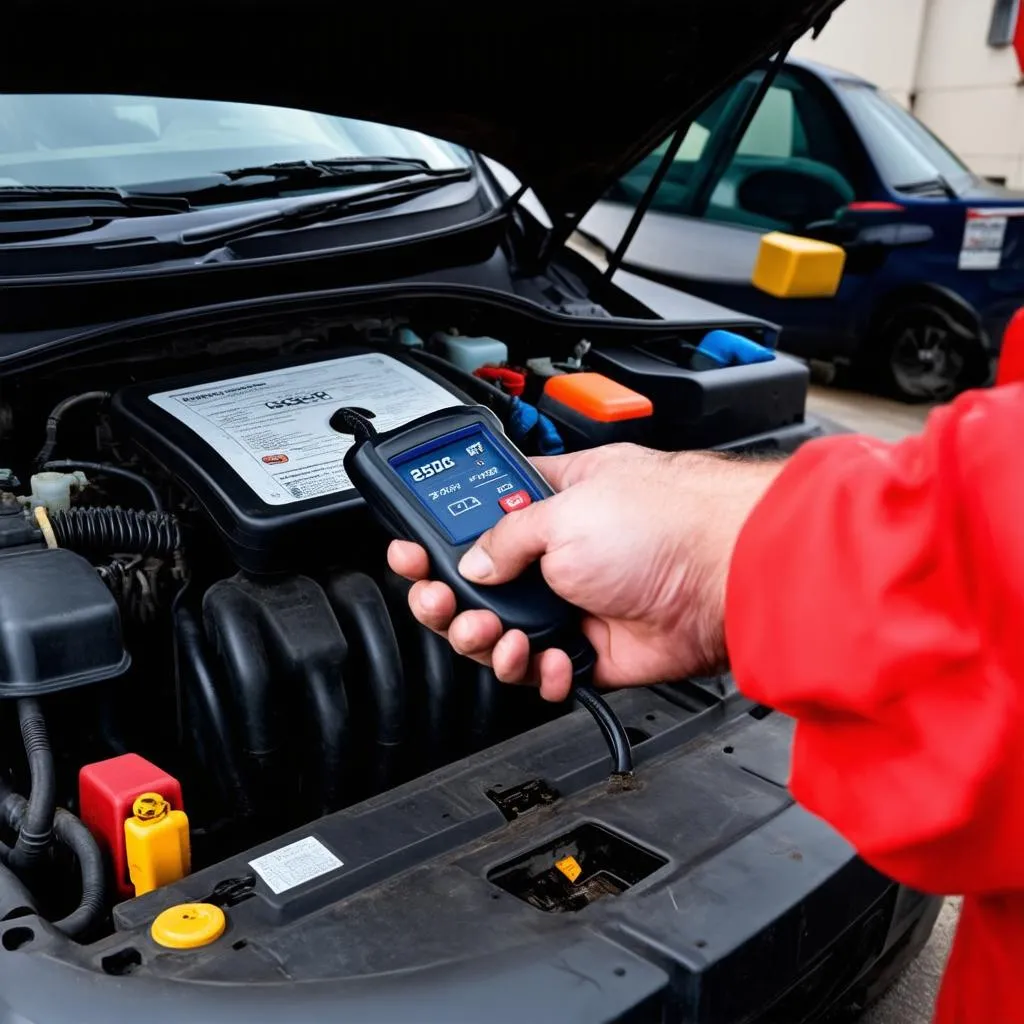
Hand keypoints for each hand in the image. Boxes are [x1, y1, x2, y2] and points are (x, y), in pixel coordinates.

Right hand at [388, 443, 782, 700]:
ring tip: (489, 636)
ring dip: (486, 640)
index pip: (480, 516)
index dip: (442, 535)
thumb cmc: (666, 522)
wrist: (727, 579)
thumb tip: (474, 560)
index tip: (413, 549)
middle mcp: (563, 552)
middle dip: (451, 596)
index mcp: (552, 502)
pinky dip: (539, 673)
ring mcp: (578, 602)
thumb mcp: (564, 511)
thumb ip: (506, 536)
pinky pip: (547, 672)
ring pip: (505, 633)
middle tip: (438, 600)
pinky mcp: (597, 650)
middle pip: (483, 583)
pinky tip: (546, 659)